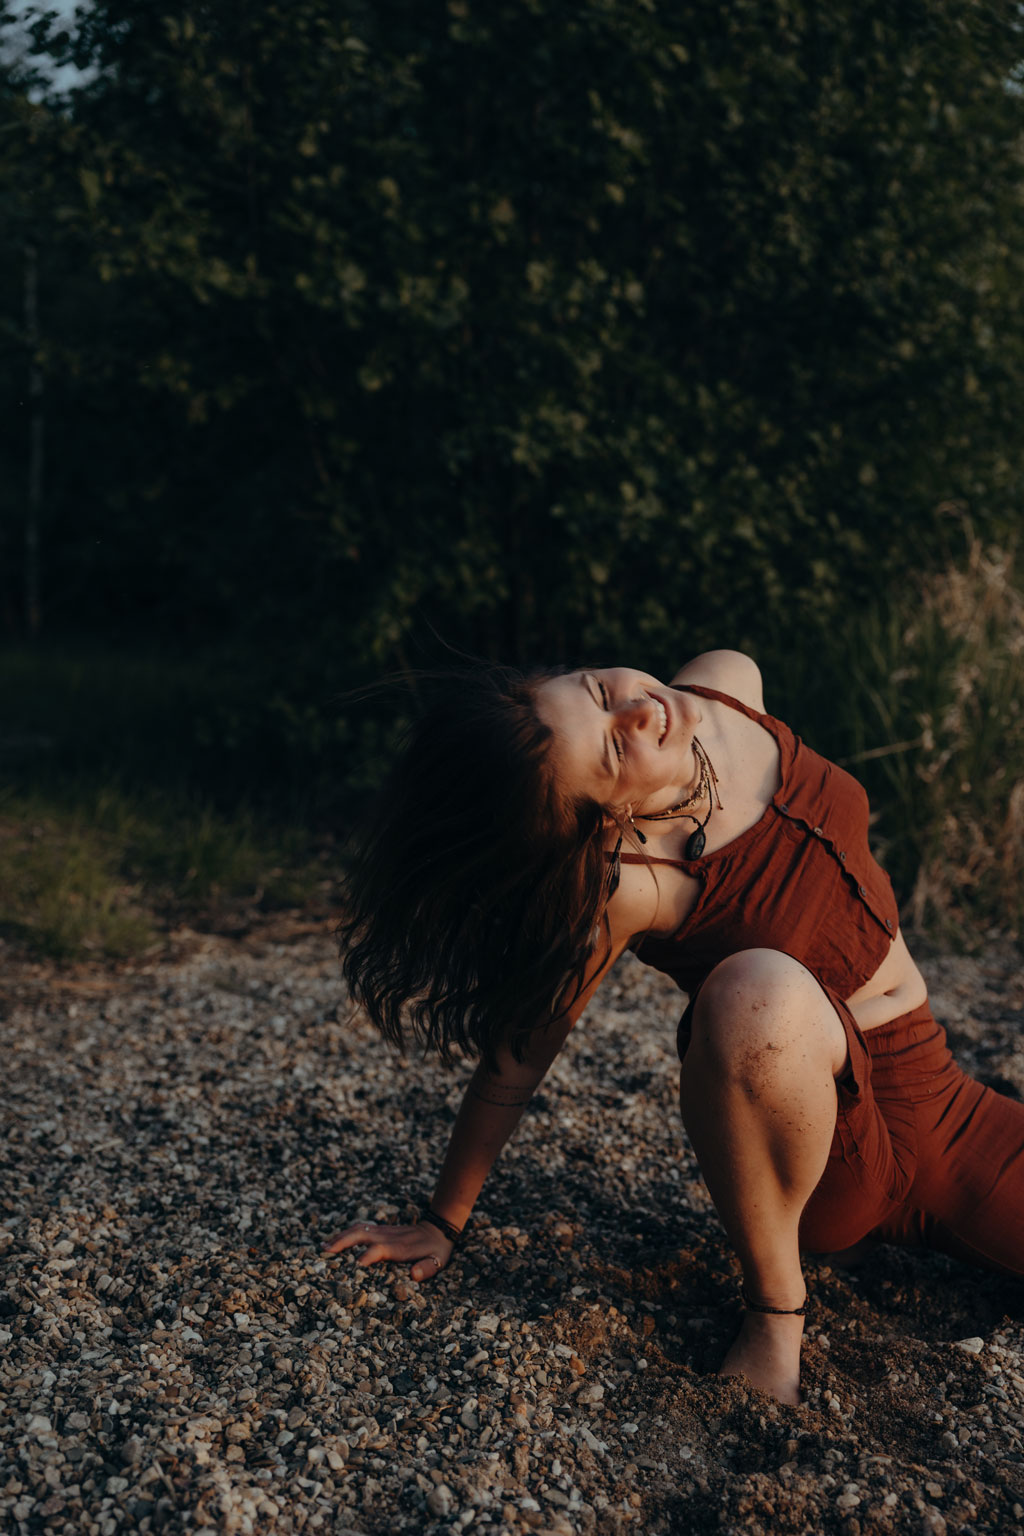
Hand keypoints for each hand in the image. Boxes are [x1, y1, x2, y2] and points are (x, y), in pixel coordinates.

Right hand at [321, 1219, 453, 1282]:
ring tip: (323, 1247)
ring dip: (340, 1237)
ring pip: (358, 1229)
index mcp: (400, 1247)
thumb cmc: (436, 1250)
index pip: (380, 1249)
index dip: (368, 1255)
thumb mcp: (438, 1261)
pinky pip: (360, 1229)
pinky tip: (334, 1241)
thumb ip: (427, 1268)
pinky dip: (345, 1234)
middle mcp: (388, 1237)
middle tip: (326, 1252)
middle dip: (343, 1241)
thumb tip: (414, 1275)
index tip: (356, 1265)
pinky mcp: (380, 1230)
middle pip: (362, 1234)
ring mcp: (383, 1231)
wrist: (437, 1229)